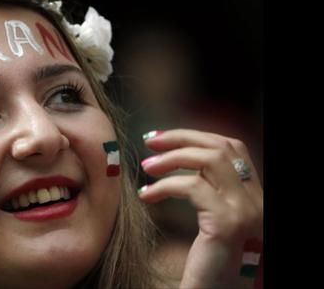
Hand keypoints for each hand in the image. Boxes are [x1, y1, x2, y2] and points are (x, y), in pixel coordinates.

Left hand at [138, 129, 262, 287]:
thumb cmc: (210, 268)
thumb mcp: (214, 223)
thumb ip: (209, 194)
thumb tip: (178, 160)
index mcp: (256, 198)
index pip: (232, 148)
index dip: (196, 137)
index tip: (163, 139)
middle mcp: (258, 202)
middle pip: (222, 146)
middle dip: (182, 138)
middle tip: (150, 143)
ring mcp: (246, 211)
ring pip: (210, 159)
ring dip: (172, 157)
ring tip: (146, 167)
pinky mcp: (226, 224)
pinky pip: (192, 186)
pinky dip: (164, 185)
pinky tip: (146, 195)